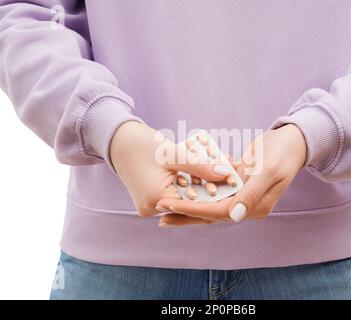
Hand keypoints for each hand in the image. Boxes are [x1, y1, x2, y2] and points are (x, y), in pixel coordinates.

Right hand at [110, 121, 230, 216]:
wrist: (118, 142)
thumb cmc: (143, 145)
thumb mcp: (174, 154)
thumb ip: (200, 166)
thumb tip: (225, 173)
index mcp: (156, 199)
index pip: (193, 202)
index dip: (214, 192)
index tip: (232, 183)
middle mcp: (151, 209)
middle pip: (188, 202)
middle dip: (208, 190)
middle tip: (228, 179)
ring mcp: (149, 208)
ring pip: (182, 200)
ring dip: (198, 188)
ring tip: (218, 177)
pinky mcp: (150, 202)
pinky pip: (174, 196)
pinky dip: (186, 187)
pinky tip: (201, 177)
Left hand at [156, 124, 306, 225]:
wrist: (292, 141)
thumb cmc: (282, 154)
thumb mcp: (267, 171)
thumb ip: (251, 194)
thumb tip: (233, 217)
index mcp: (254, 207)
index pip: (218, 213)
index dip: (193, 210)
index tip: (170, 206)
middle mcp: (246, 206)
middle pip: (211, 213)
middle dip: (185, 213)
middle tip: (160, 212)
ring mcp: (242, 196)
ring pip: (210, 202)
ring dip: (190, 202)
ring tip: (166, 203)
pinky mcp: (238, 185)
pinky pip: (215, 189)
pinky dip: (200, 187)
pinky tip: (182, 185)